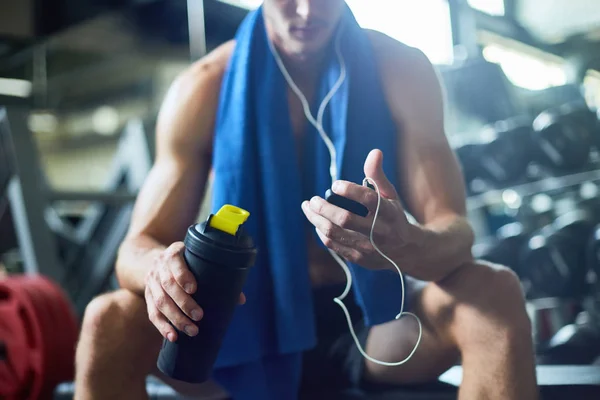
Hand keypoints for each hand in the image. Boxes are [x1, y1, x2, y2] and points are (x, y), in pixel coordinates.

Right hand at [144, 242, 245, 341]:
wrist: (154, 260)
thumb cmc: (187, 262)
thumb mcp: (197, 261)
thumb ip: (218, 275)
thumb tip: (240, 299)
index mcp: (173, 253)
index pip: (175, 261)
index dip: (183, 275)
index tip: (194, 289)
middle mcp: (159, 267)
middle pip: (168, 285)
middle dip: (184, 303)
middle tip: (199, 316)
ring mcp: (151, 282)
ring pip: (160, 301)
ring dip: (176, 318)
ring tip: (192, 330)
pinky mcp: (147, 296)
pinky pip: (152, 313)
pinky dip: (162, 326)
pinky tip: (173, 336)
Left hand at [301, 149, 422, 270]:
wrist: (405, 251)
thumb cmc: (393, 216)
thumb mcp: (390, 195)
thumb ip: (378, 175)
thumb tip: (374, 151)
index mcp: (390, 213)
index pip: (369, 200)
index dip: (350, 190)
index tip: (335, 185)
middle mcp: (379, 232)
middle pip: (345, 219)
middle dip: (324, 208)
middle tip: (312, 199)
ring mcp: (368, 247)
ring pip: (335, 233)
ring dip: (317, 219)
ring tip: (308, 208)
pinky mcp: (358, 258)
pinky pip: (334, 245)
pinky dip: (322, 232)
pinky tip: (317, 222)